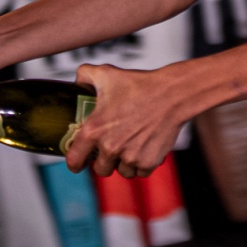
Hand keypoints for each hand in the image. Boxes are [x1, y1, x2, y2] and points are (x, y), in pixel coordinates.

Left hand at [64, 64, 186, 177]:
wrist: (171, 94)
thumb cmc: (139, 85)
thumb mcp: (106, 73)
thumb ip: (84, 74)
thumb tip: (77, 82)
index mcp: (94, 130)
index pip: (74, 159)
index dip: (74, 163)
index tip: (78, 163)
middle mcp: (110, 147)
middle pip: (100, 170)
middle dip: (103, 162)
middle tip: (110, 150)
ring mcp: (131, 157)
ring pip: (122, 172)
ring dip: (124, 163)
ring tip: (130, 147)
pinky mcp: (148, 162)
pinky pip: (141, 172)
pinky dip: (141, 164)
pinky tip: (144, 148)